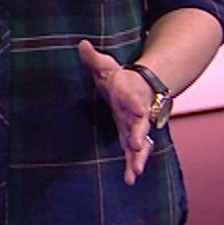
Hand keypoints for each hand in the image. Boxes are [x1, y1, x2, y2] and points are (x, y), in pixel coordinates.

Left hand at [77, 40, 152, 184]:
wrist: (138, 88)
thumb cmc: (118, 78)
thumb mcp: (105, 66)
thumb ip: (94, 58)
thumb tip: (81, 44)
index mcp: (129, 93)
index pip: (132, 97)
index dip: (134, 102)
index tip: (137, 108)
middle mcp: (137, 112)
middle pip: (140, 124)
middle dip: (139, 134)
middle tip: (137, 145)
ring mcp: (137, 127)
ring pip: (142, 143)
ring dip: (139, 157)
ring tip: (136, 171)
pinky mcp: (135, 138)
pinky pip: (137, 154)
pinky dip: (134, 166)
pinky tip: (130, 180)